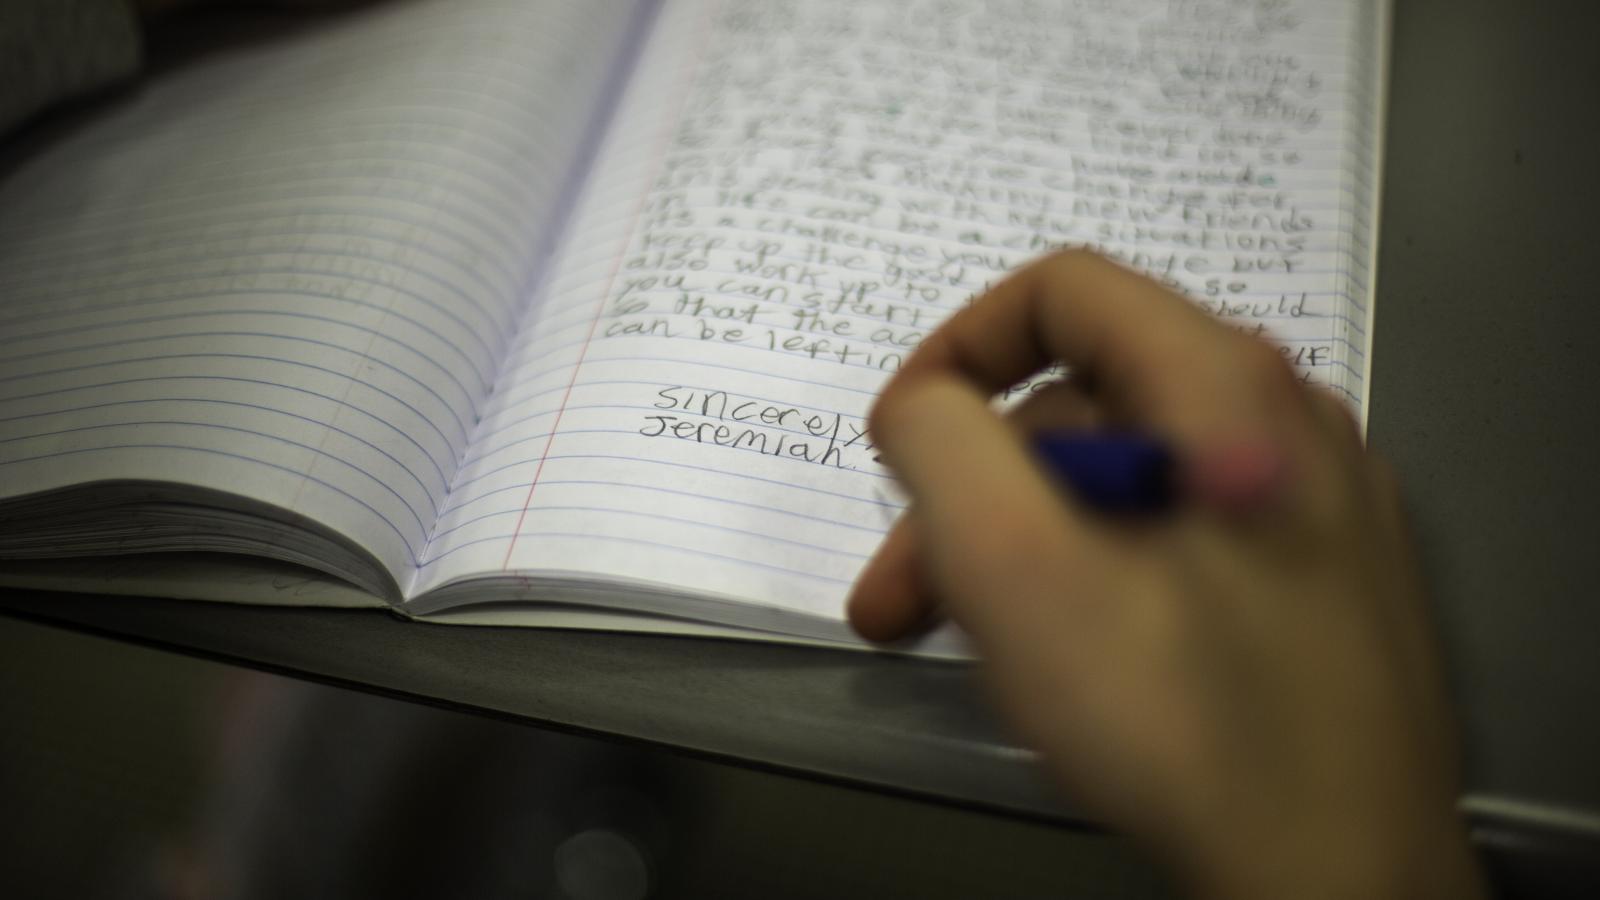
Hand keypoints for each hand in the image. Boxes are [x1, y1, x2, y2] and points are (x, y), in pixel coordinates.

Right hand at [848, 251, 1485, 899]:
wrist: (1343, 875)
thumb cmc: (1175, 710)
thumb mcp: (1014, 561)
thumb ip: (942, 442)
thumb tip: (922, 404)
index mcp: (1223, 384)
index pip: (1062, 292)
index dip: (955, 350)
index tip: (900, 444)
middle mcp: (1285, 421)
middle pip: (1085, 403)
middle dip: (970, 490)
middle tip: (901, 594)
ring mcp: (1317, 507)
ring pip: (1129, 482)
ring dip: (1025, 544)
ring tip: (966, 640)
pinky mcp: (1326, 587)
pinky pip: (1183, 540)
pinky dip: (1101, 574)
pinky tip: (1068, 660)